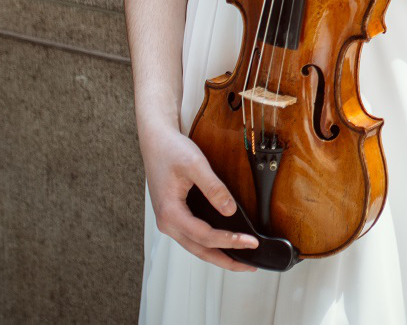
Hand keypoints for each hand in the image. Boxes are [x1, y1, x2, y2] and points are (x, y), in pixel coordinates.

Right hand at [140, 124, 258, 271]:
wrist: (156, 141)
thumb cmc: (171, 150)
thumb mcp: (195, 165)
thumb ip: (214, 188)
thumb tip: (230, 210)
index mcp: (170, 213)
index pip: (205, 236)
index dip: (230, 241)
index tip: (250, 242)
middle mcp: (167, 222)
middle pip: (199, 250)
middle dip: (226, 259)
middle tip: (250, 265)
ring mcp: (169, 221)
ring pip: (195, 246)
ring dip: (218, 254)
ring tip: (241, 260)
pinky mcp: (174, 216)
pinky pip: (193, 236)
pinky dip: (209, 243)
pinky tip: (223, 243)